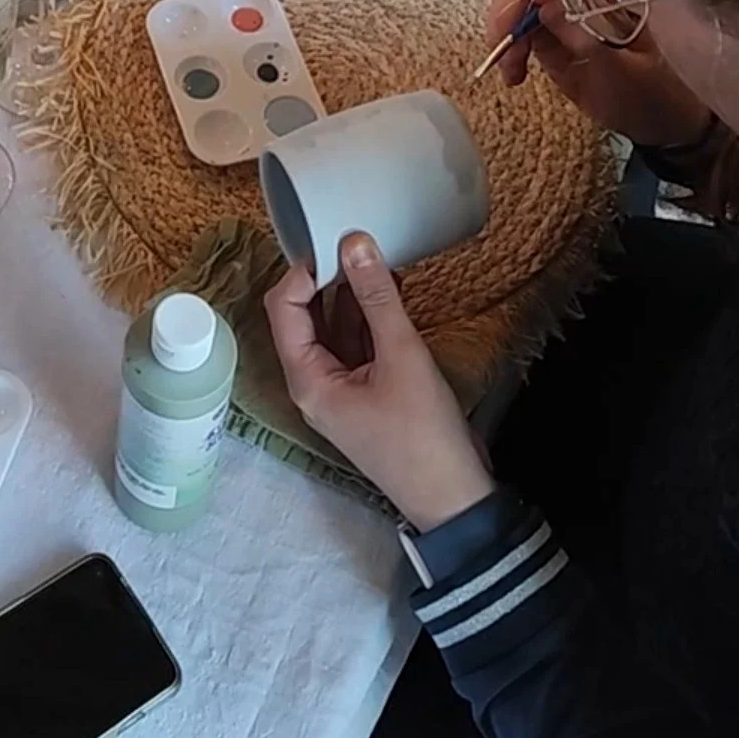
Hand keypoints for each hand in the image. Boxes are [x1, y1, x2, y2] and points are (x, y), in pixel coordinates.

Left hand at [265, 234, 495, 531]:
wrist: (455, 497)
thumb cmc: (423, 435)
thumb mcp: (402, 356)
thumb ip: (376, 297)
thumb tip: (354, 243)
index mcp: (306, 379)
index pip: (284, 308)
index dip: (303, 271)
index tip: (334, 242)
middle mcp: (314, 382)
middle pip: (306, 315)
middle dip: (328, 277)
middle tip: (355, 241)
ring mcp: (341, 386)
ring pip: (335, 326)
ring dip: (352, 293)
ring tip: (375, 254)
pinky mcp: (366, 388)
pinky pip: (358, 341)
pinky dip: (370, 314)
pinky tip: (390, 286)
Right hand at [486, 0, 709, 148]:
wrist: (662, 121)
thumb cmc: (654, 94)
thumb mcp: (623, 73)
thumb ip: (583, 39)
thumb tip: (541, 1)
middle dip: (512, 0)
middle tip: (506, 40)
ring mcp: (561, 11)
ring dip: (503, 25)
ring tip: (510, 64)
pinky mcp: (547, 35)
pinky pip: (515, 26)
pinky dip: (505, 45)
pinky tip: (512, 73)